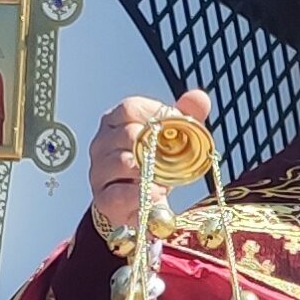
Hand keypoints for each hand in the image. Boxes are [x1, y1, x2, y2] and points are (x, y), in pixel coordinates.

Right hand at [88, 86, 211, 228]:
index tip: (174, 129)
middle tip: (174, 155)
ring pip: (122, 163)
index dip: (156, 117)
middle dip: (155, 145)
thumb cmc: (152, 163)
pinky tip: (158, 193)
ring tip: (167, 177)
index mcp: (115, 121)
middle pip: (127, 134)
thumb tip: (200, 97)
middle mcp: (101, 143)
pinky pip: (119, 194)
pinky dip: (142, 193)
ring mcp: (99, 171)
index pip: (130, 108)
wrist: (139, 202)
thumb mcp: (169, 138)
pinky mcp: (103, 199)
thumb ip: (184, 115)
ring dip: (150, 169)